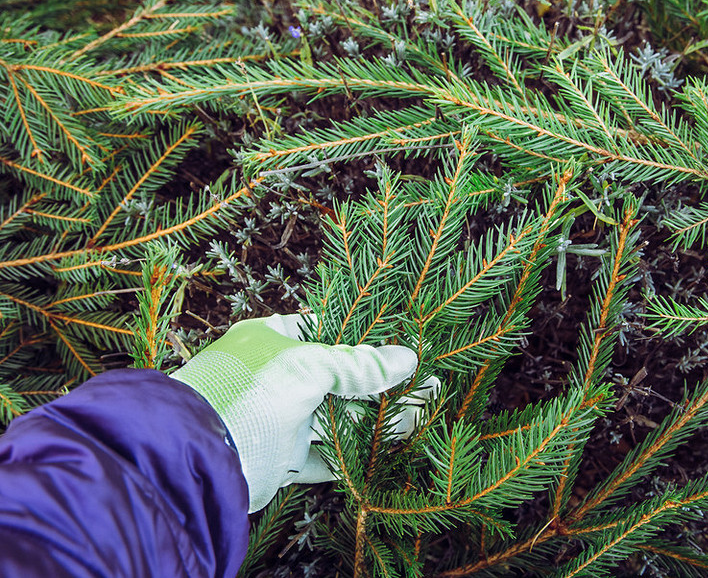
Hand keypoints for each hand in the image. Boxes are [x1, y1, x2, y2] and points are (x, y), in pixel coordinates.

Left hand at [171, 314, 417, 511]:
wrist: (199, 454)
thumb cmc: (250, 388)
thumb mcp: (309, 364)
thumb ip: (360, 364)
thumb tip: (408, 358)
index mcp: (272, 339)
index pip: (327, 331)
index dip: (366, 337)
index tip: (403, 342)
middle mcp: (275, 377)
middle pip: (340, 378)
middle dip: (382, 382)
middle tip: (427, 381)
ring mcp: (280, 418)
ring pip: (339, 417)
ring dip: (379, 417)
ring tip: (423, 411)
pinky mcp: (283, 457)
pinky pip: (329, 453)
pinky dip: (358, 452)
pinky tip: (393, 445)